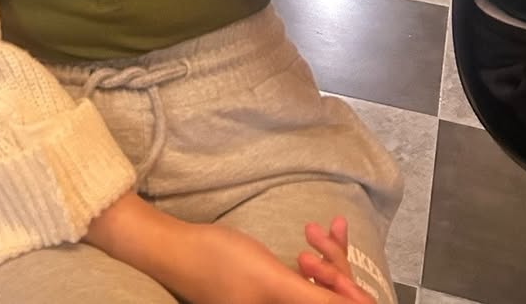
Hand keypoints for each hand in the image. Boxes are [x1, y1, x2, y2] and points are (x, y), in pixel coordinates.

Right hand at [166, 221, 371, 303]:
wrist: (178, 249)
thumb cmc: (220, 263)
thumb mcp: (274, 281)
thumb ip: (317, 302)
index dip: (347, 296)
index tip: (342, 273)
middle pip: (331, 300)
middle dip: (334, 267)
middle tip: (315, 233)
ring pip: (321, 289)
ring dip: (326, 257)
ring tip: (313, 229)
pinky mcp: (275, 295)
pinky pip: (307, 281)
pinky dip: (316, 258)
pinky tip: (315, 231)